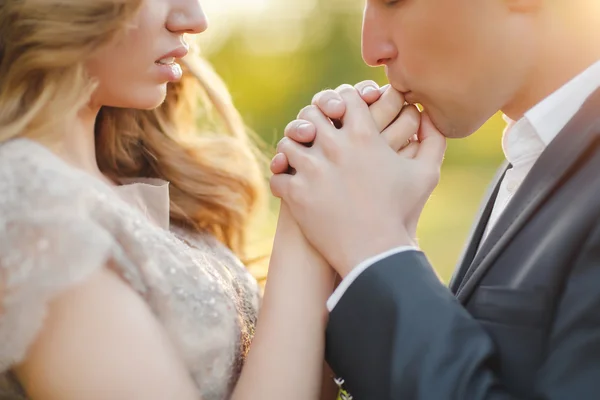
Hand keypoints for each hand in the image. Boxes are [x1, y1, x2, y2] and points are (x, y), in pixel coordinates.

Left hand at [270, 85, 445, 277]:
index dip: (341, 101)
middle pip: (310, 114)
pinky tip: (292, 183)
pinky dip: (282, 177)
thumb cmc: (401, 213)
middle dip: (312, 121)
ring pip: (288, 142)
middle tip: (314, 133)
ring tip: (300, 159)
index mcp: (364, 136)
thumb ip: (433, 140)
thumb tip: (428, 116)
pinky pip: (278, 174)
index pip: (344, 97)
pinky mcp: (296, 194)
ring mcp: (312, 170)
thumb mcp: (426, 174)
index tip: (339, 114)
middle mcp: (335, 147)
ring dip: (293, 148)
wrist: (376, 253)